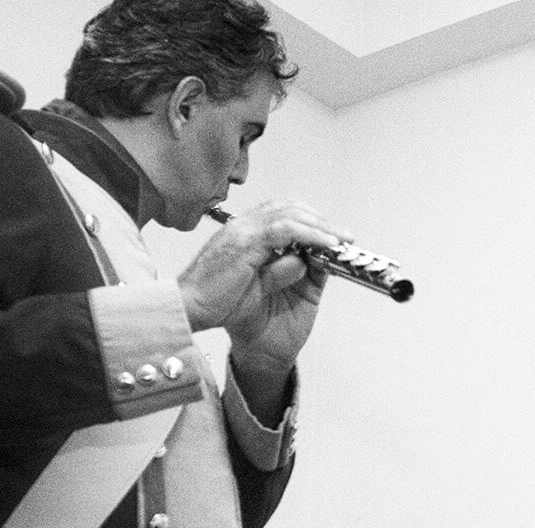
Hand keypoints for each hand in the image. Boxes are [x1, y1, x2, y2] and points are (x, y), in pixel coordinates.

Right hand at [177, 199, 348, 361]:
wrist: (191, 311)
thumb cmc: (219, 302)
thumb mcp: (259, 285)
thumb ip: (281, 270)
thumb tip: (305, 261)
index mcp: (243, 232)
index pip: (281, 212)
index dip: (309, 220)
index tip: (332, 235)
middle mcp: (243, 226)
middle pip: (289, 208)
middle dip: (321, 221)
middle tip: (344, 236)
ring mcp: (243, 231)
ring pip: (290, 214)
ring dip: (320, 226)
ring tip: (341, 240)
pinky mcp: (244, 242)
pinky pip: (286, 229)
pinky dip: (311, 235)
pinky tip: (327, 246)